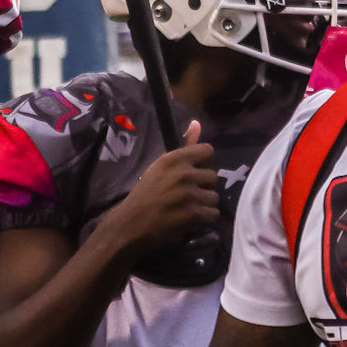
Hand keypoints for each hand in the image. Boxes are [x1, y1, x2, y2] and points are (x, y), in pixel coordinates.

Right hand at [117, 123, 220, 252]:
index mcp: (174, 158)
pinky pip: (213, 214)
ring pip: (214, 197)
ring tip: (191, 208)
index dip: (203, 162)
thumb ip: (184, 147)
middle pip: (212, 176)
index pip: (207, 150)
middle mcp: (183, 173)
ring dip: (205, 204)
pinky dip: (205, 218)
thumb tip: (197, 123)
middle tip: (190, 194)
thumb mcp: (160, 166)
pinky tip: (192, 219)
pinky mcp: (193, 214)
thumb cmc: (145, 194)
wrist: (133, 223)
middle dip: (204, 186)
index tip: (194, 172)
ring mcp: (189, 194)